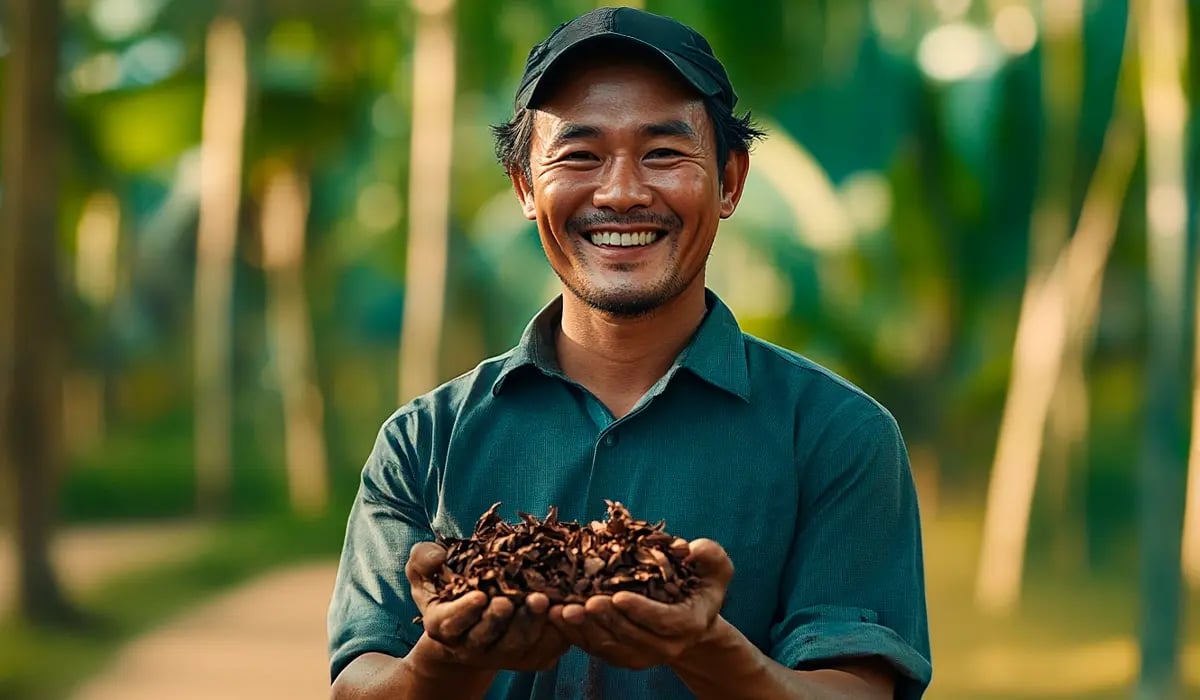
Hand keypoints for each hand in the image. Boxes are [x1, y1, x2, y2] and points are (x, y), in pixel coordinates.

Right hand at [406, 541, 570, 670]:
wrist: (473, 612)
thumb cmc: (447, 584)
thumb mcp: (425, 570)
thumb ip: (423, 559)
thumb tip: (438, 556)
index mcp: (444, 625)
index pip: (451, 623)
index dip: (465, 611)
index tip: (480, 595)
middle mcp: (472, 646)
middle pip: (491, 640)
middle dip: (507, 620)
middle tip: (523, 597)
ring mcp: (503, 655)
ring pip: (520, 646)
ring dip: (534, 624)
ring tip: (545, 599)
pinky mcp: (531, 657)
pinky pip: (547, 650)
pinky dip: (557, 633)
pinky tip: (564, 609)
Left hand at [547, 538, 734, 669]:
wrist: (690, 615)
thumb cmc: (700, 583)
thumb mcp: (715, 568)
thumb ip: (711, 555)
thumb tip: (691, 548)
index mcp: (689, 624)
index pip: (663, 621)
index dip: (640, 610)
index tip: (617, 595)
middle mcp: (666, 646)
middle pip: (631, 636)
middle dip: (605, 619)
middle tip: (584, 601)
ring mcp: (642, 654)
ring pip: (609, 646)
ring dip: (584, 629)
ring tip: (561, 610)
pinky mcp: (622, 655)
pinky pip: (595, 649)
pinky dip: (575, 635)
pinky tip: (555, 616)